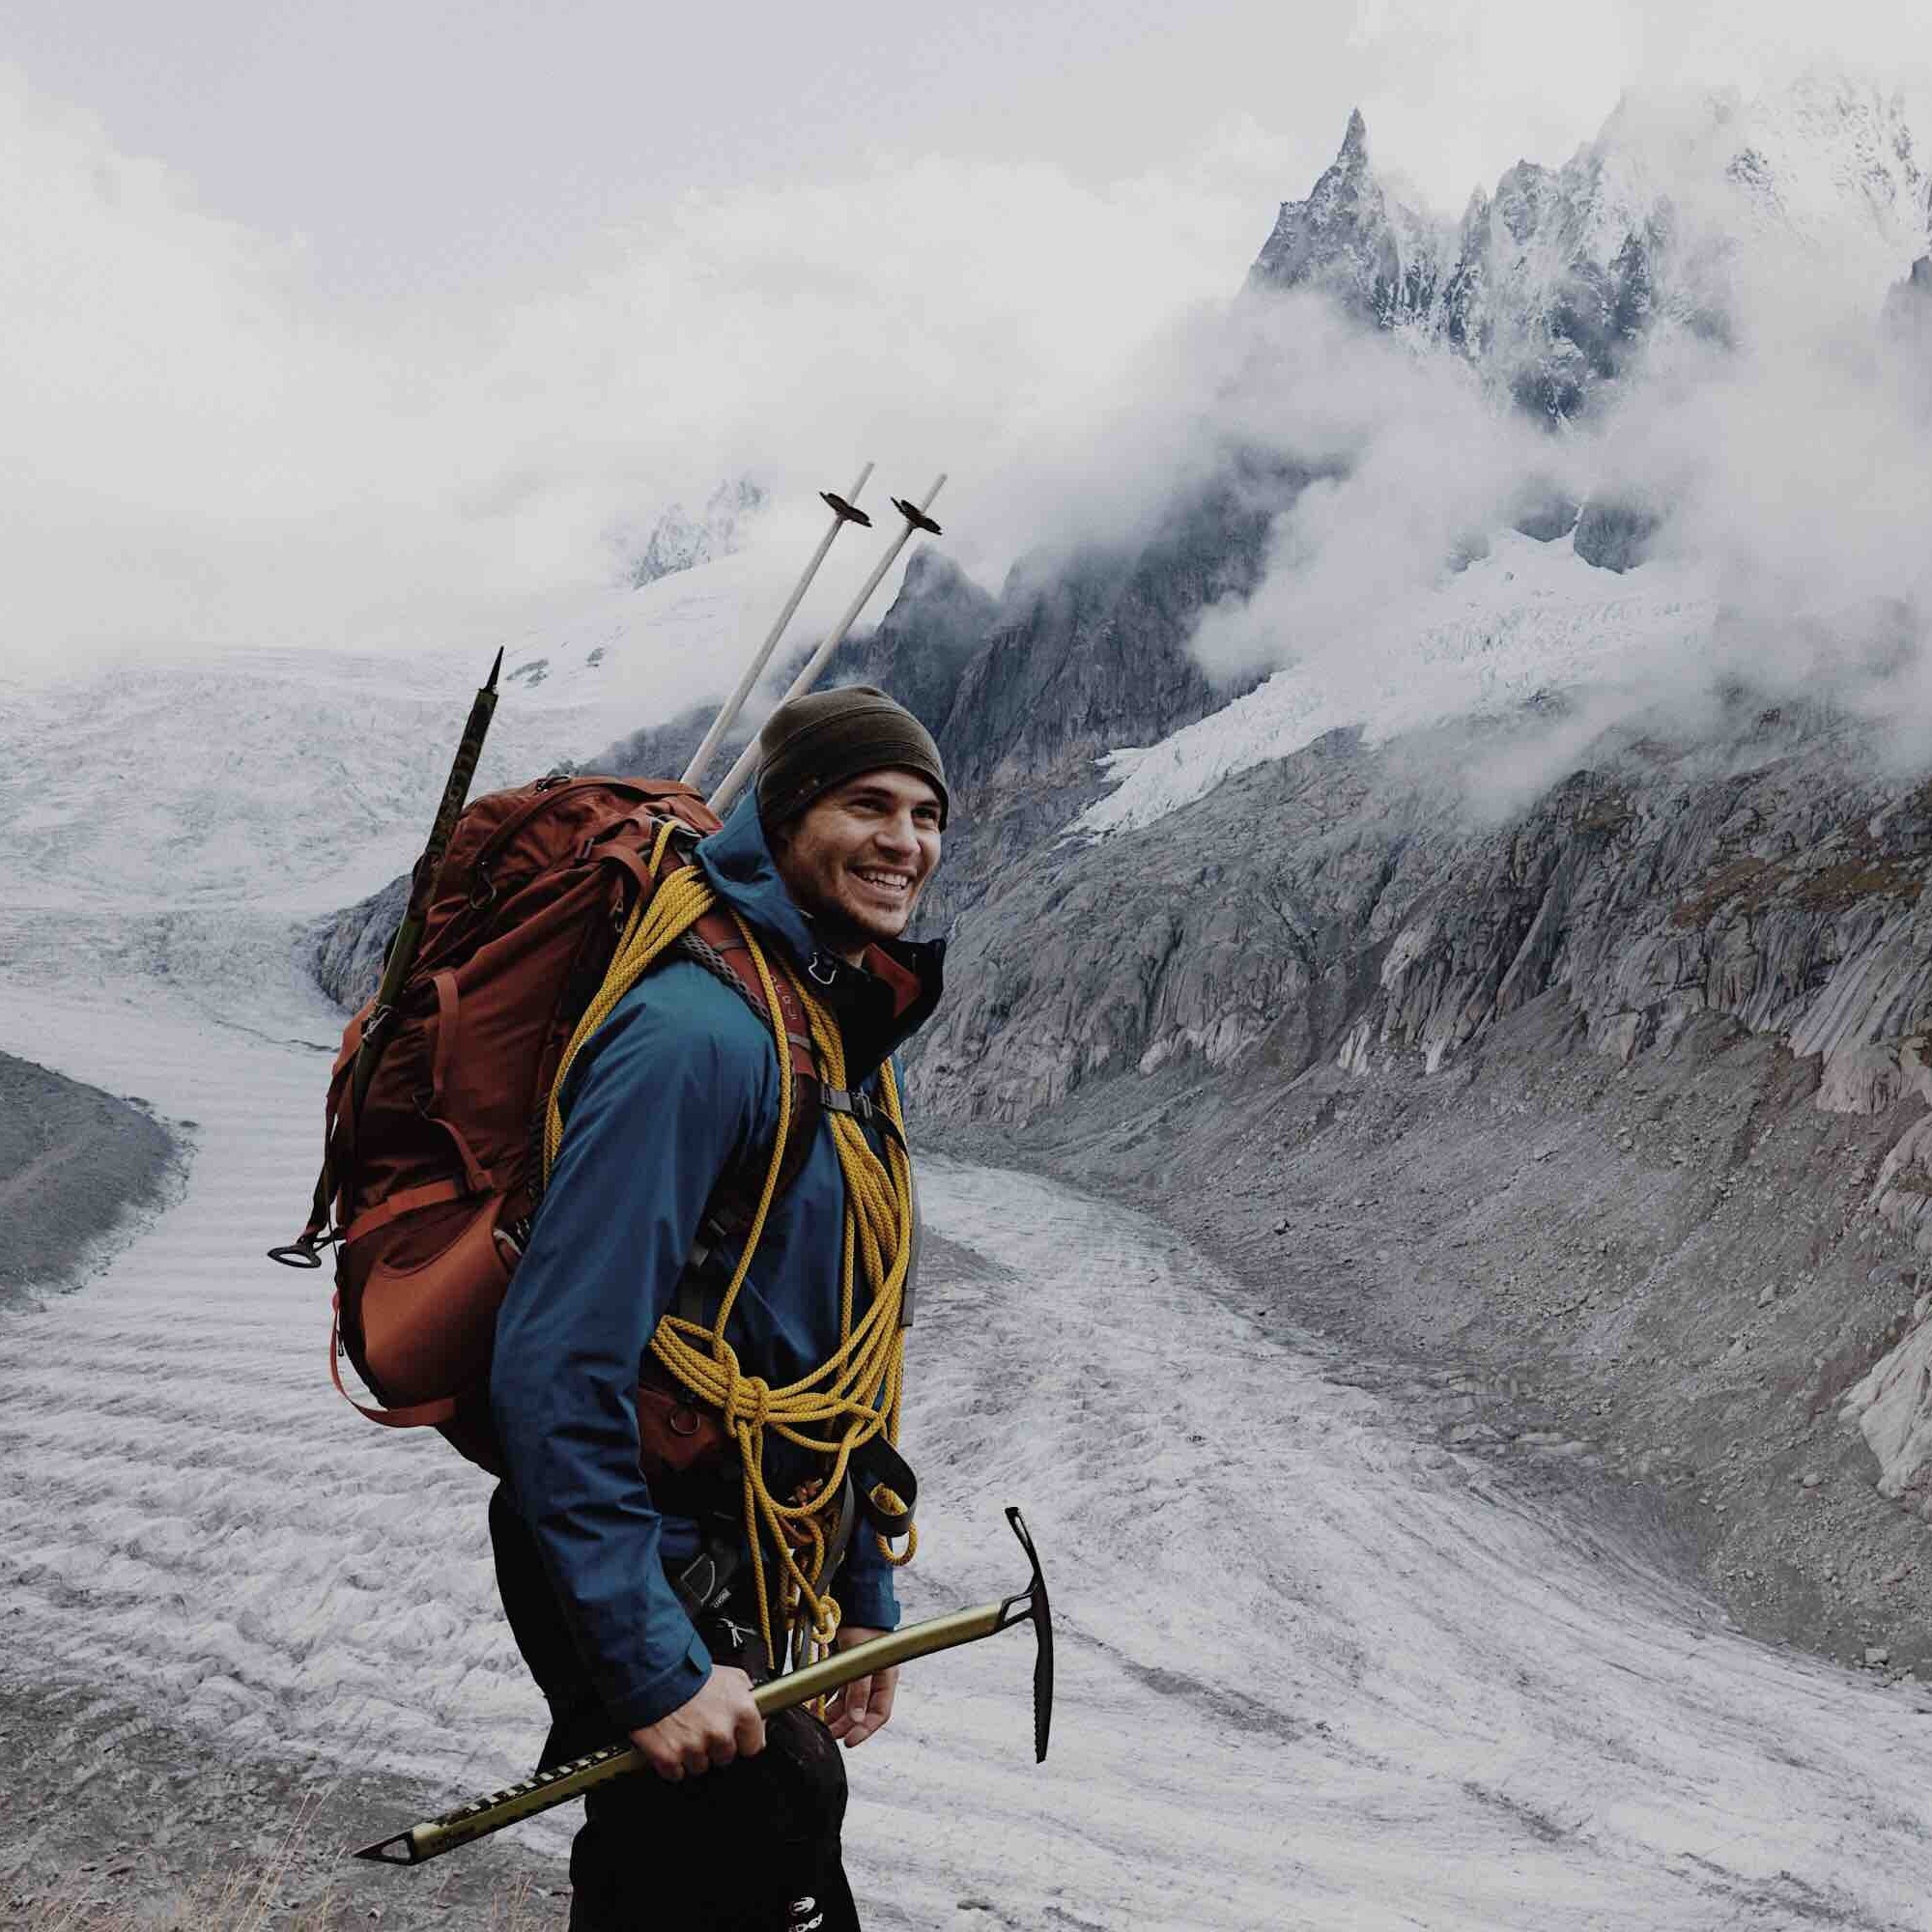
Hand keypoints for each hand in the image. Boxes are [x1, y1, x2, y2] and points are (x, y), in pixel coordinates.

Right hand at [629, 1666, 763, 1780]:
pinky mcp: (670, 1758)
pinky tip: (671, 1740)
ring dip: (693, 1753)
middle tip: (703, 1724)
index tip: (735, 1736)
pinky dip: (672, 1761)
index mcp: (741, 1711)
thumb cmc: (690, 1671)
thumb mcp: (732, 1676)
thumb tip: (760, 1714)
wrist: (652, 1672)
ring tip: (685, 1728)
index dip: (743, 1740)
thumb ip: (749, 1697)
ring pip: (701, 1766)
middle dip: (716, 1745)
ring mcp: (695, 1747)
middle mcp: (721, 1731)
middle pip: (725, 1756)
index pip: (754, 1745)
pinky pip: (676, 1773)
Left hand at [823, 1626, 896, 1747]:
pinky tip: (815, 1709)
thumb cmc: (863, 1626)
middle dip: (845, 1726)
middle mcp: (874, 1680)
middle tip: (829, 1736)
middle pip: (861, 1712)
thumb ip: (860, 1689)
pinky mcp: (846, 1669)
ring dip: (834, 1716)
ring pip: (847, 1704)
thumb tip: (858, 1719)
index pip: (879, 1713)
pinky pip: (837, 1692)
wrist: (853, 1602)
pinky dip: (827, 1702)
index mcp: (886, 1679)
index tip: (849, 1742)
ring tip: (819, 1725)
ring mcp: (859, 1676)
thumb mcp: (862, 1658)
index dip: (866, 1730)